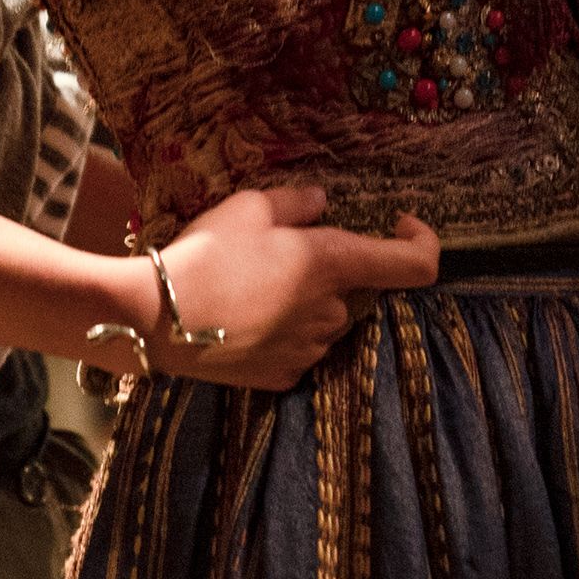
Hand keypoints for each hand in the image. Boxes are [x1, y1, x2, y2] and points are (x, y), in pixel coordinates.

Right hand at [134, 183, 441, 391]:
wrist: (155, 318)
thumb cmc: (204, 253)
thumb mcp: (248, 206)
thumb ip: (296, 203)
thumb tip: (322, 203)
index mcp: (333, 265)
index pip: (416, 264)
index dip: (423, 241)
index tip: (400, 224)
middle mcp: (332, 313)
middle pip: (358, 289)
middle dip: (336, 270)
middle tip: (283, 254)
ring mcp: (310, 350)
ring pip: (328, 320)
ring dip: (308, 302)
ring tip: (253, 287)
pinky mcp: (284, 376)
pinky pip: (301, 348)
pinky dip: (285, 331)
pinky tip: (246, 319)